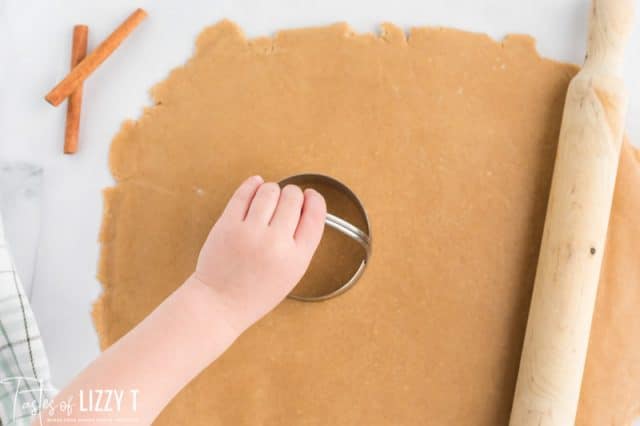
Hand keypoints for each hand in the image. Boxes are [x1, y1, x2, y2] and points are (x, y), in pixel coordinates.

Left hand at [192, 175, 325, 332]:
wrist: (219, 304)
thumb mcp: (291, 274)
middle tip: (286, 199)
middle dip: (292, 194)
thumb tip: (304, 206)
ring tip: (268, 199)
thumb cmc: (255, 292)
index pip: (315, 215)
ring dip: (271, 190)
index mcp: (297, 258)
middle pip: (293, 198)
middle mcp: (275, 243)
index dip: (315, 200)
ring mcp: (250, 233)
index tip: (310, 195)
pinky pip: (244, 193)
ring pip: (270, 190)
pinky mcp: (228, 225)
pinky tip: (255, 185)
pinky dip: (252, 185)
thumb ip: (301, 243)